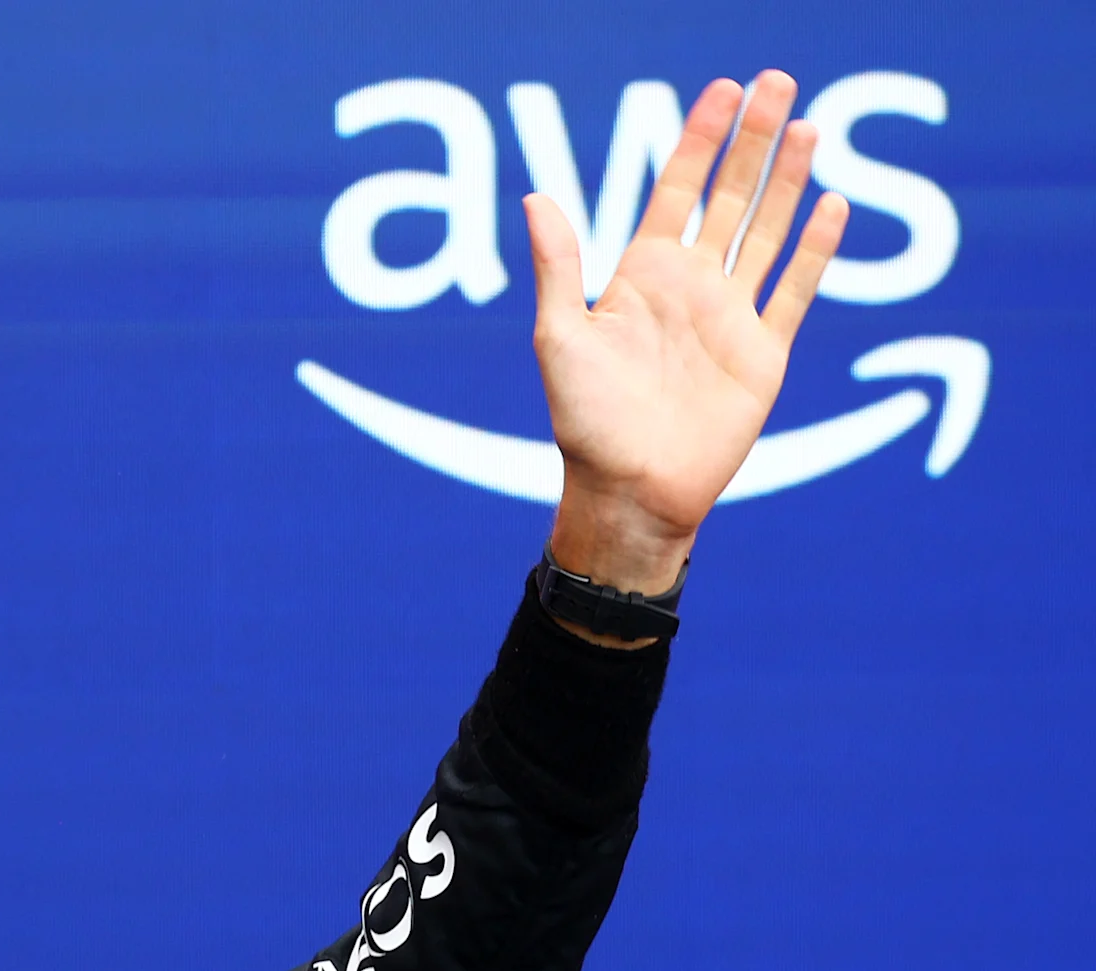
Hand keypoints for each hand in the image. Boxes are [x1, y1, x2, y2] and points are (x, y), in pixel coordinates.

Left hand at [525, 69, 849, 609]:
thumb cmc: (585, 421)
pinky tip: (833, 204)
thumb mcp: (561, 336)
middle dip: (755, 141)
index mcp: (642, 276)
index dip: (700, 140)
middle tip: (781, 82)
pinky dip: (816, 249)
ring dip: (790, 181)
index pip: (677, 190)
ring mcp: (731, 316)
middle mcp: (690, 286)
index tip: (724, 90)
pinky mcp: (764, 352)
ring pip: (768, 231)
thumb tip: (534, 196)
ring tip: (811, 127)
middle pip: (731, 196)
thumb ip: (558, 267)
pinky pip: (795, 290)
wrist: (630, 491)